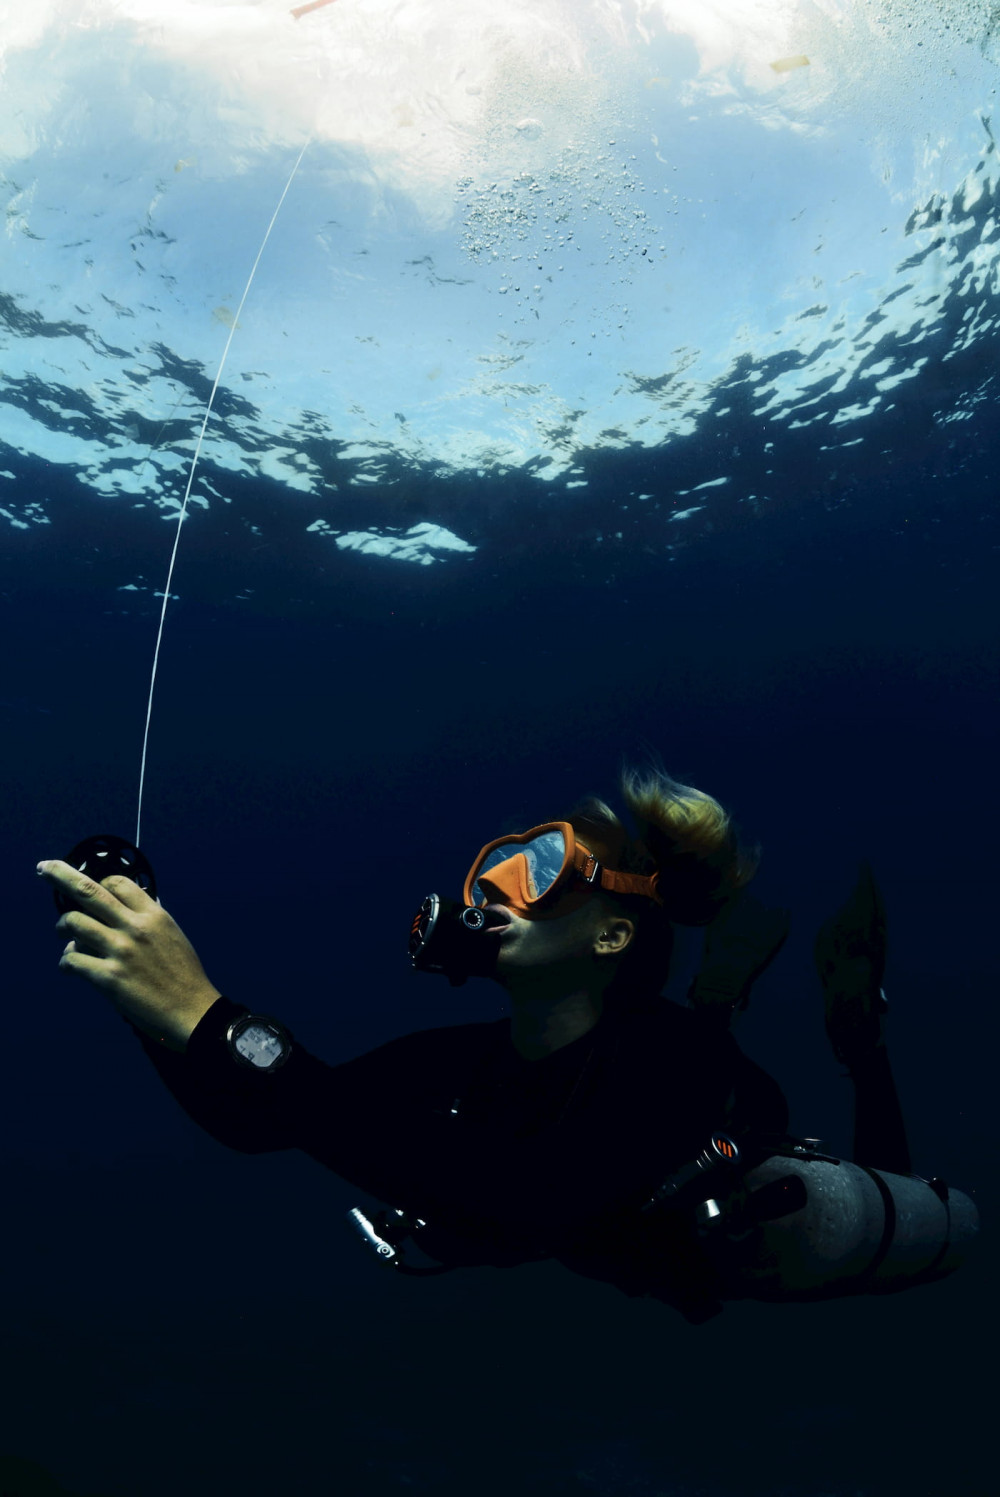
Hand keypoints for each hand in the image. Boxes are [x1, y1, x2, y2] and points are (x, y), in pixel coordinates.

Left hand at [39, 859, 220, 1051]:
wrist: (193, 1011)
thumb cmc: (183, 976)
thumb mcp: (172, 936)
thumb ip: (148, 920)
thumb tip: (124, 910)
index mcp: (154, 915)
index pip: (117, 883)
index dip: (99, 882)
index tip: (89, 886)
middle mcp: (135, 928)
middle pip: (87, 891)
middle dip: (60, 875)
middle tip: (44, 868)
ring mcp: (120, 952)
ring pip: (73, 923)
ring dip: (62, 927)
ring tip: (62, 933)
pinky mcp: (108, 978)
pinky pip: (72, 960)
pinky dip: (66, 961)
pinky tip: (70, 966)